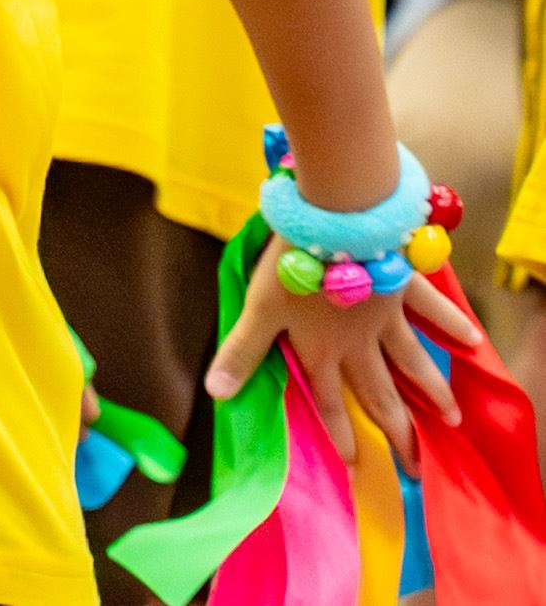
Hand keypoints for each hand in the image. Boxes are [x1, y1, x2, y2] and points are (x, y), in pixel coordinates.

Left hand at [208, 249, 475, 443]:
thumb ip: (242, 352)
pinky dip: (452, 323)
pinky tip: (472, 340)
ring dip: (432, 390)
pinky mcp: (405, 286)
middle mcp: (359, 342)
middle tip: (419, 467)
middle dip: (398, 432)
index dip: (341, 434)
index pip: (332, 402)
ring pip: (413, 361)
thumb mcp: (259, 309)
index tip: (358, 467)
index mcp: (322, 350)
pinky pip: (432, 309)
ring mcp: (387, 316)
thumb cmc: (292, 265)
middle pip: (381, 394)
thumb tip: (216, 394)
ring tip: (452, 419)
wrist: (334, 221)